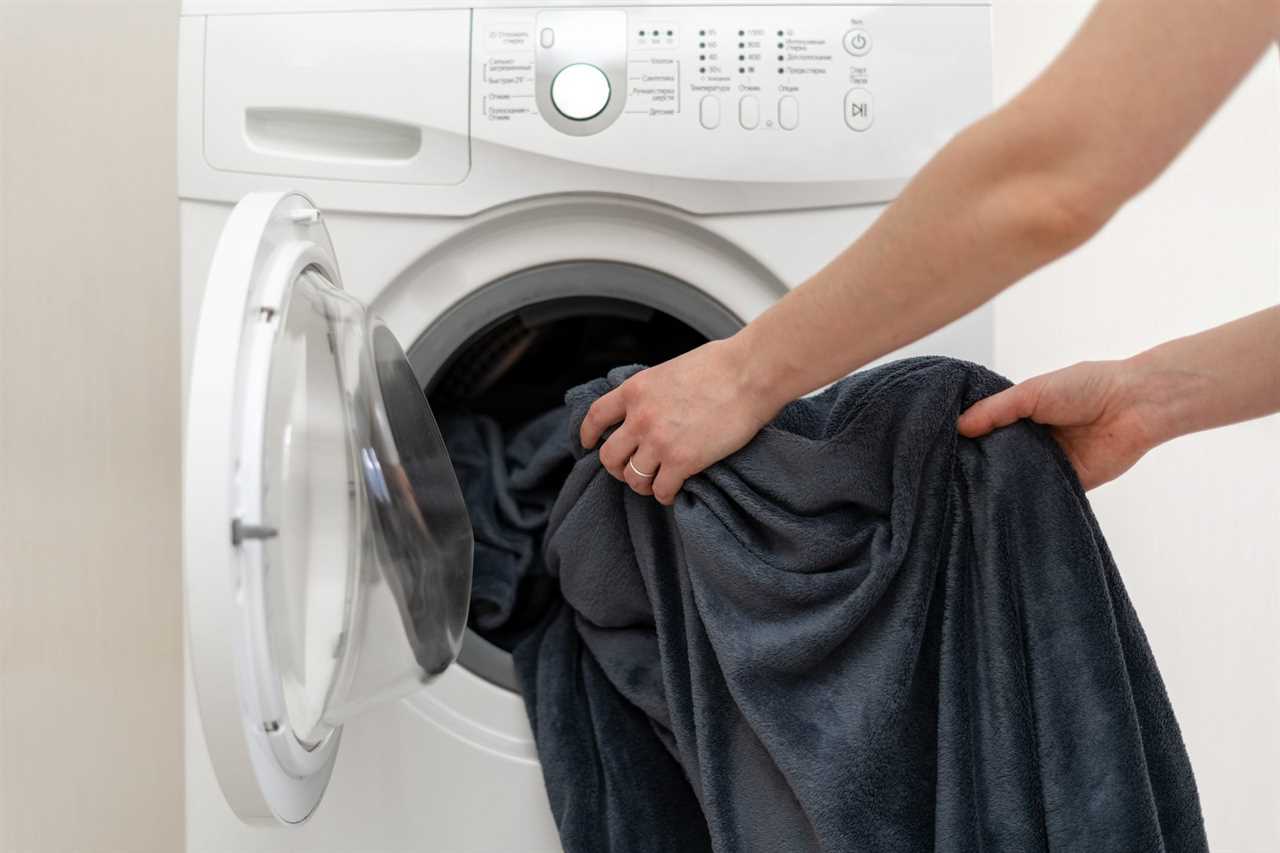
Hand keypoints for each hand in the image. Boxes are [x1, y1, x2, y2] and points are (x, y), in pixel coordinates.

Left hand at [580, 338, 782, 504]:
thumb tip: (654, 406)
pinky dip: (665, 495)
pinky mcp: (683, 461)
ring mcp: (659, 441)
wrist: (750, 374)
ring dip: (643, 484)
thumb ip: (653, 391)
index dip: (588, 435)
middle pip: (608, 456)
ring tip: (656, 483)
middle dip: (617, 467)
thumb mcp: (671, 370)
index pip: (596, 417)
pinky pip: (661, 490)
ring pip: (632, 478)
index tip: (589, 444)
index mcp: (635, 390)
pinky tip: (675, 491)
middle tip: (630, 470)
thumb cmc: (722, 365)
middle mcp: (640, 417)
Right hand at [956, 359, 1162, 489]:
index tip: (937, 449)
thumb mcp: (1032, 391)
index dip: (964, 438)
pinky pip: (1039, 495)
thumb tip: (958, 427)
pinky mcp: (1065, 486)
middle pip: (995, 457)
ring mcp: (1046, 464)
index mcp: (1020, 415)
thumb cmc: (1086, 387)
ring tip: (965, 495)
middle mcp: (1030, 441)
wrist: (1134, 406)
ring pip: (1014, 478)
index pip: (983, 430)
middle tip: (946, 477)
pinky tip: (1000, 506)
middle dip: (976, 465)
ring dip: (998, 484)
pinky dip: (1024, 499)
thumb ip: (996, 410)